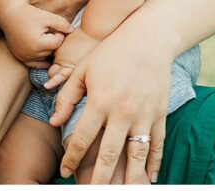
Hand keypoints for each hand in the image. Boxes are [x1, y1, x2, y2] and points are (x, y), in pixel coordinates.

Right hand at [0, 3, 71, 67]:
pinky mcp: (21, 58)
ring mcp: (25, 57)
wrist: (9, 14)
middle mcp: (31, 53)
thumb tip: (72, 31)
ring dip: (46, 49)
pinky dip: (40, 59)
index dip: (58, 33)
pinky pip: (35, 63)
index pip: (58, 42)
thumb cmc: (29, 14)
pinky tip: (42, 50)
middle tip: (47, 30)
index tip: (52, 26)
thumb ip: (62, 24)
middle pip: (51, 51)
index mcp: (38, 43)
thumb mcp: (47, 16)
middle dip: (52, 41)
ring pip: (44, 57)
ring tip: (42, 36)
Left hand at [50, 22, 173, 183]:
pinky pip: (157, 145)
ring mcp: (144, 115)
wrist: (149, 39)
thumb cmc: (111, 52)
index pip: (83, 139)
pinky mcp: (160, 114)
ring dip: (128, 179)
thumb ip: (67, 97)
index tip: (64, 173)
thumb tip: (54, 123)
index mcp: (100, 101)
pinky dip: (153, 164)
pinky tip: (149, 179)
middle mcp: (122, 112)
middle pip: (109, 155)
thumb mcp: (83, 69)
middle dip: (98, 179)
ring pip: (136, 156)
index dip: (71, 158)